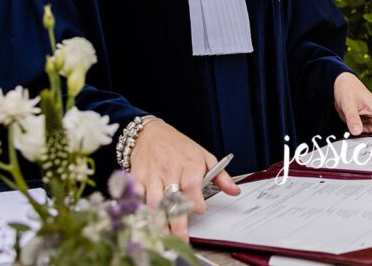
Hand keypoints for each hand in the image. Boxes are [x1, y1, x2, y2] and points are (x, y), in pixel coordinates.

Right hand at [129, 119, 239, 239]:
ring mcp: (152, 175)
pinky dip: (140, 211)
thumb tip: (235, 191)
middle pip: (172, 198)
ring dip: (158, 220)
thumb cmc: (179, 146)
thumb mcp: (204, 156)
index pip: (191, 184)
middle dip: (176, 220)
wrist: (149, 133)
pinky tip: (146, 222)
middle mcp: (169, 169)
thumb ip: (220, 176)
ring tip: (164, 235)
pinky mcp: (137, 179)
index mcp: (189, 163)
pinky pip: (138, 198)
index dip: (195, 200)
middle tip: (181, 238)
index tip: (200, 210)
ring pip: (153, 202)